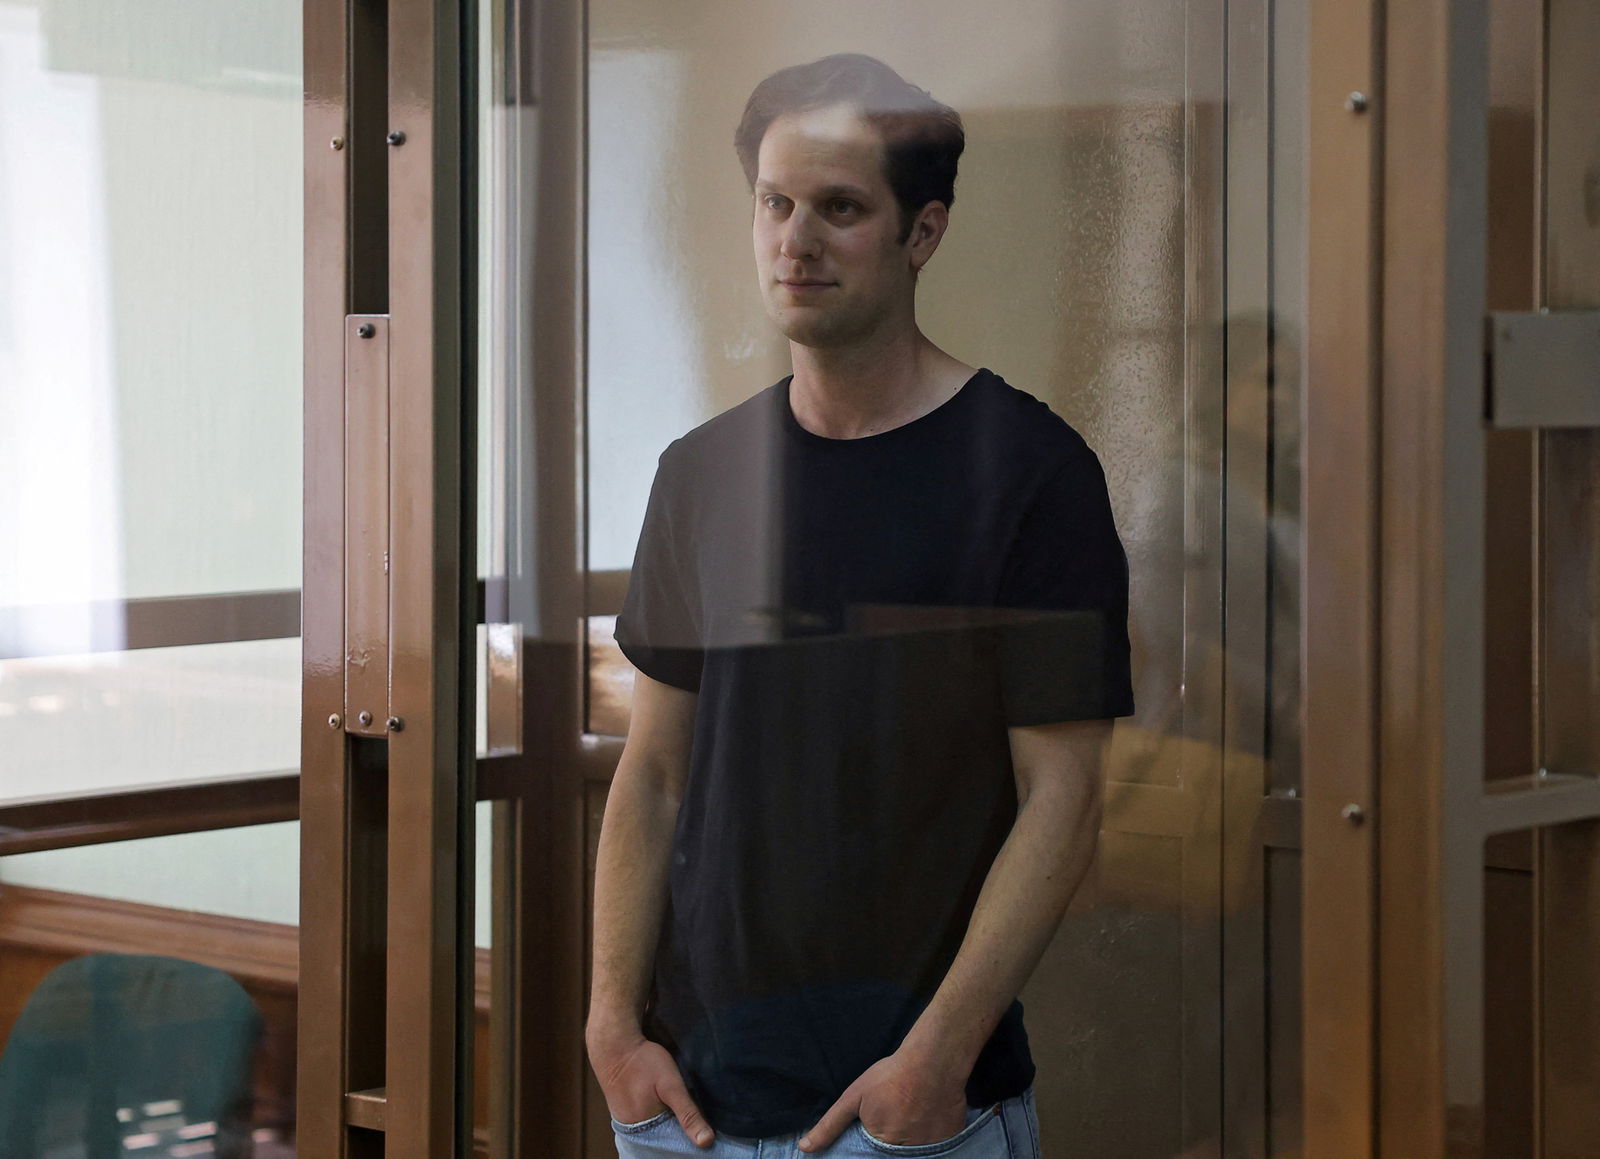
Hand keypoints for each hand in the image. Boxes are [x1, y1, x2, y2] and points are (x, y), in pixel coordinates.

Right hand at [587, 1025, 715, 1147]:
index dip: (688, 1136)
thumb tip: (706, 1142)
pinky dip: (655, 1112)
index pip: (673, 1143)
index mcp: (644, 1130)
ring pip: (653, 1125)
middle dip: (677, 1128)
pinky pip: (643, 1117)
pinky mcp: (622, 1107)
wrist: (613, 1043)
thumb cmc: (643, 1061)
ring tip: (678, 1107)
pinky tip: (663, 1103)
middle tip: (693, 1114)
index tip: (704, 1129)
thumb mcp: (671, 1085)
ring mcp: (625, 1118)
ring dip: (666, 1119)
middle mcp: (632, 1129)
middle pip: (662, 1135)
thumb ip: (688, 1113)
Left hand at [797, 1051, 967, 1152]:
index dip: (871, 1144)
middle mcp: (906, 1153)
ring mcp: (929, 1150)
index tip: (878, 1126)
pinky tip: (925, 1119)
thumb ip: (830, 1125)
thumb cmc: (891, 1077)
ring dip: (908, 1140)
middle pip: (890, 1155)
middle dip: (890, 1141)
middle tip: (895, 1116)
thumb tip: (805, 1148)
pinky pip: (933, 1149)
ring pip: (912, 1153)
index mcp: (880, 1144)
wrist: (934, 1061)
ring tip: (909, 1117)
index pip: (869, 1156)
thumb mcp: (854, 1097)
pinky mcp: (948, 1143)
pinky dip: (927, 1140)